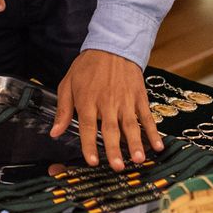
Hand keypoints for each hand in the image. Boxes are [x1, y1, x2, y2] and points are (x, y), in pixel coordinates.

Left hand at [50, 50, 162, 169]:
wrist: (112, 46)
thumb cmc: (87, 67)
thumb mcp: (68, 84)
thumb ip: (63, 110)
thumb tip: (54, 132)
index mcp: (88, 100)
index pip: (89, 127)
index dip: (90, 145)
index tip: (93, 161)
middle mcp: (107, 102)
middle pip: (111, 129)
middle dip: (115, 149)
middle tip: (118, 167)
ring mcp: (126, 100)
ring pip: (131, 125)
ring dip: (136, 143)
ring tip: (138, 159)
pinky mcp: (139, 97)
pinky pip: (147, 117)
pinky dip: (153, 132)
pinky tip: (157, 146)